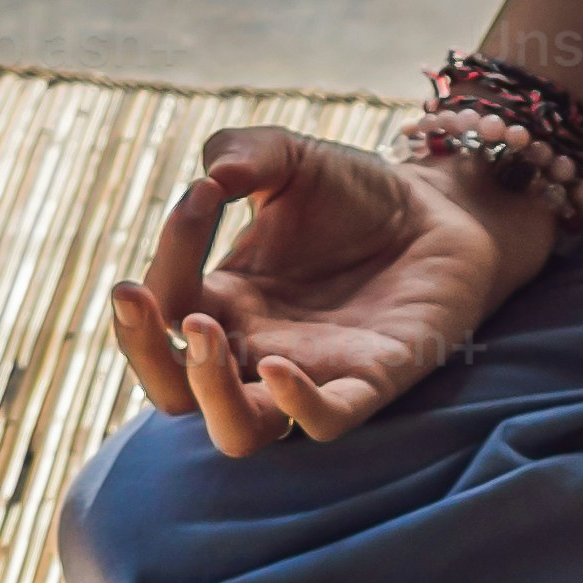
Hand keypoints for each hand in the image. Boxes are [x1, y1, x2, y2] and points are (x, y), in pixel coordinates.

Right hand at [101, 127, 548, 453]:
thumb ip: (243, 152)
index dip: (169, 251)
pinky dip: (297, 405)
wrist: (441, 214)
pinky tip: (278, 365)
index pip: (166, 304)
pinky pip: (324, 424)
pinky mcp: (371, 383)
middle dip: (144, 350)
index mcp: (227, 301)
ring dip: (207, 390)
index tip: (205, 193)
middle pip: (172, 393)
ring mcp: (311, 374)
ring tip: (202, 329)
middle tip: (141, 295)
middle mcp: (257, 348)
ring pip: (237, 431)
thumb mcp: (289, 158)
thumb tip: (211, 172)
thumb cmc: (357, 194)